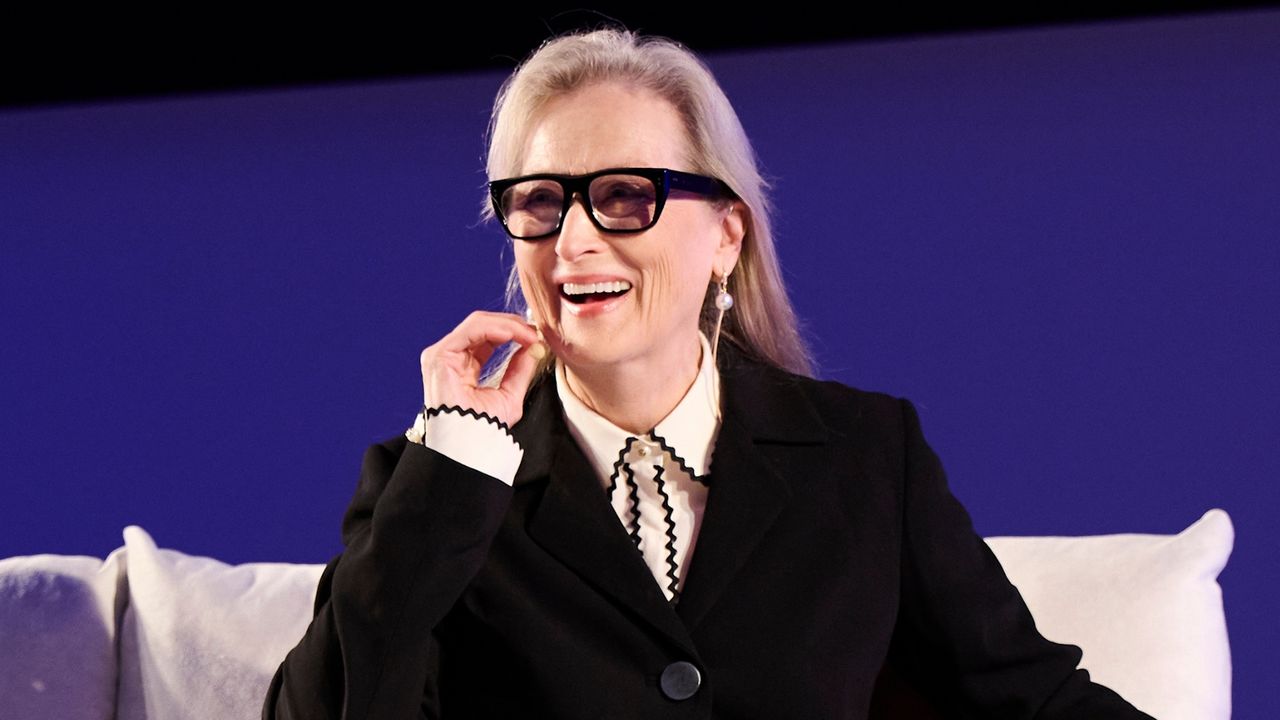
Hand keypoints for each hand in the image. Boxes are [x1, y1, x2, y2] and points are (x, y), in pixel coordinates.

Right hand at [419, 311, 545, 426]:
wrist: (468, 446)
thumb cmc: (483, 429)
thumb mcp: (509, 394)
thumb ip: (520, 369)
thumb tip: (534, 346)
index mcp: (463, 365)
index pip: (488, 336)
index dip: (514, 332)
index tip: (537, 338)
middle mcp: (450, 357)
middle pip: (483, 325)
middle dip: (512, 325)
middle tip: (536, 333)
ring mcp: (442, 354)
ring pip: (478, 323)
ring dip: (508, 325)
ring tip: (529, 335)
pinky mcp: (440, 355)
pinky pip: (471, 330)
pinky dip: (495, 327)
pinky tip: (513, 334)